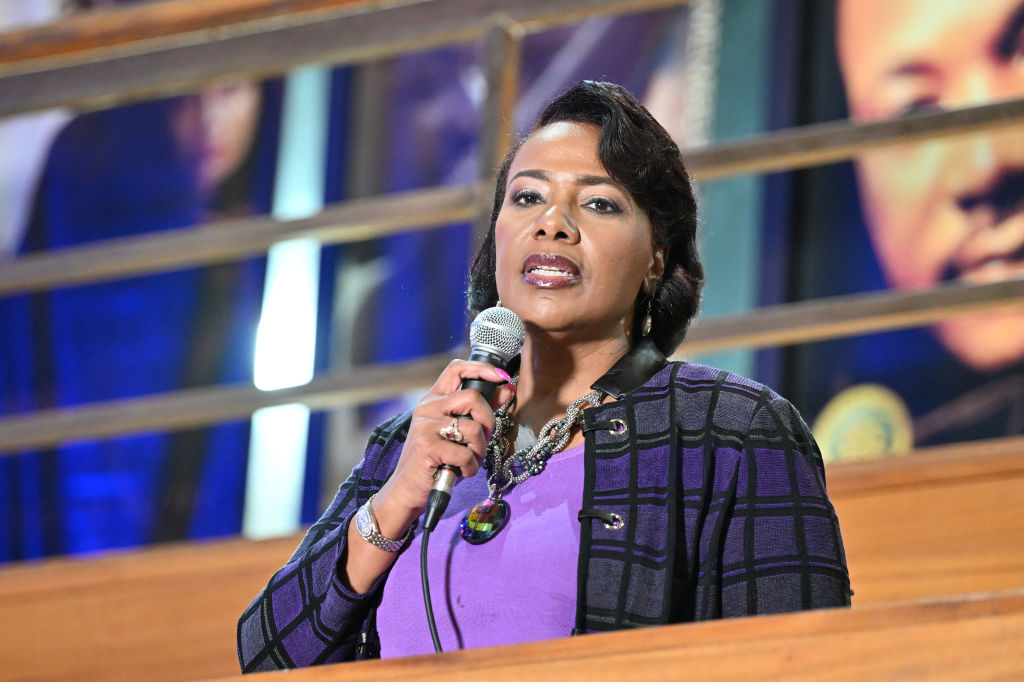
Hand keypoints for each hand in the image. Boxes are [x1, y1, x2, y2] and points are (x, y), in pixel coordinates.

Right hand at [370, 360, 514, 537]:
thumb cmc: (438, 462)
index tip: (502, 377)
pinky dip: (471, 468)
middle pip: (473, 397)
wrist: (408, 490)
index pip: (456, 369)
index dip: (482, 369)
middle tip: (480, 442)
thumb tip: (507, 389)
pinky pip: (465, 453)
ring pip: (474, 428)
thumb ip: (479, 412)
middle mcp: (427, 408)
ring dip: (480, 451)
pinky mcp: (427, 446)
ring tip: (468, 461)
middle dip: (488, 422)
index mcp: (434, 400)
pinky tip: (461, 472)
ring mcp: (425, 426)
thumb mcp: (459, 434)